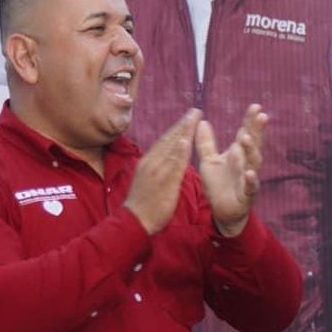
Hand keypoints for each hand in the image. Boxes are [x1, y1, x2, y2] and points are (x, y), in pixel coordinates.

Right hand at [124, 109, 199, 234]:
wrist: (135, 221)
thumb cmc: (145, 203)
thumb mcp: (151, 180)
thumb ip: (162, 168)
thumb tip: (171, 158)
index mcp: (148, 161)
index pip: (165, 141)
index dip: (178, 128)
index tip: (189, 116)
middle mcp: (151, 163)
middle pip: (169, 140)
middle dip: (183, 124)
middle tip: (196, 110)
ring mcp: (156, 172)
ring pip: (171, 148)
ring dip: (183, 132)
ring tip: (194, 118)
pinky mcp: (162, 182)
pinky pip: (172, 166)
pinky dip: (179, 152)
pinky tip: (186, 141)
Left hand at [197, 104, 266, 237]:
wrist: (222, 211)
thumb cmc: (218, 184)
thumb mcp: (209, 160)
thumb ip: (206, 142)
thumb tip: (201, 121)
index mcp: (238, 154)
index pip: (246, 133)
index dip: (250, 121)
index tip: (255, 106)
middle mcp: (246, 163)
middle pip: (254, 144)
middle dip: (258, 131)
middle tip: (262, 116)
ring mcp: (248, 178)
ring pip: (254, 163)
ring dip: (251, 151)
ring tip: (246, 138)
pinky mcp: (246, 194)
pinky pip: (250, 186)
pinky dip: (251, 180)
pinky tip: (249, 173)